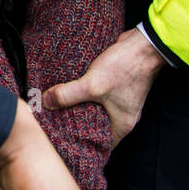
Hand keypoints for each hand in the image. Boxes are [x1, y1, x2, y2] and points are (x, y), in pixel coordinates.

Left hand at [43, 27, 166, 144]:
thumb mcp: (92, 85)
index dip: (81, 144)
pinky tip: (71, 90)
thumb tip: (45, 102)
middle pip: (95, 126)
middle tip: (55, 123)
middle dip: (76, 124)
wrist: (144, 44)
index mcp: (121, 125)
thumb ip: (67, 95)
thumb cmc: (125, 68)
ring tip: (59, 107)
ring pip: (95, 110)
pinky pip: (98, 96)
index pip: (100, 145)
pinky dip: (86, 94)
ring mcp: (120, 101)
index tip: (62, 141)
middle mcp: (122, 116)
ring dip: (80, 107)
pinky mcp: (116, 87)